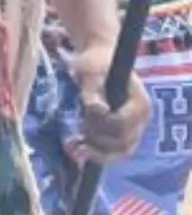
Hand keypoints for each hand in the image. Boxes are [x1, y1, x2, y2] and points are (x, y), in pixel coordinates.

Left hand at [72, 48, 153, 162]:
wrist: (97, 61)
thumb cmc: (95, 63)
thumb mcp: (90, 72)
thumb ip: (92, 91)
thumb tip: (96, 109)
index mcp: (140, 104)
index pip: (123, 125)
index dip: (102, 125)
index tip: (85, 115)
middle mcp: (141, 120)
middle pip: (124, 143)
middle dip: (98, 141)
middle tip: (76, 134)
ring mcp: (133, 128)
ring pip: (120, 152)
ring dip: (97, 152)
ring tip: (74, 146)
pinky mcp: (122, 133)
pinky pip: (114, 151)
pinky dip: (97, 153)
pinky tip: (77, 149)